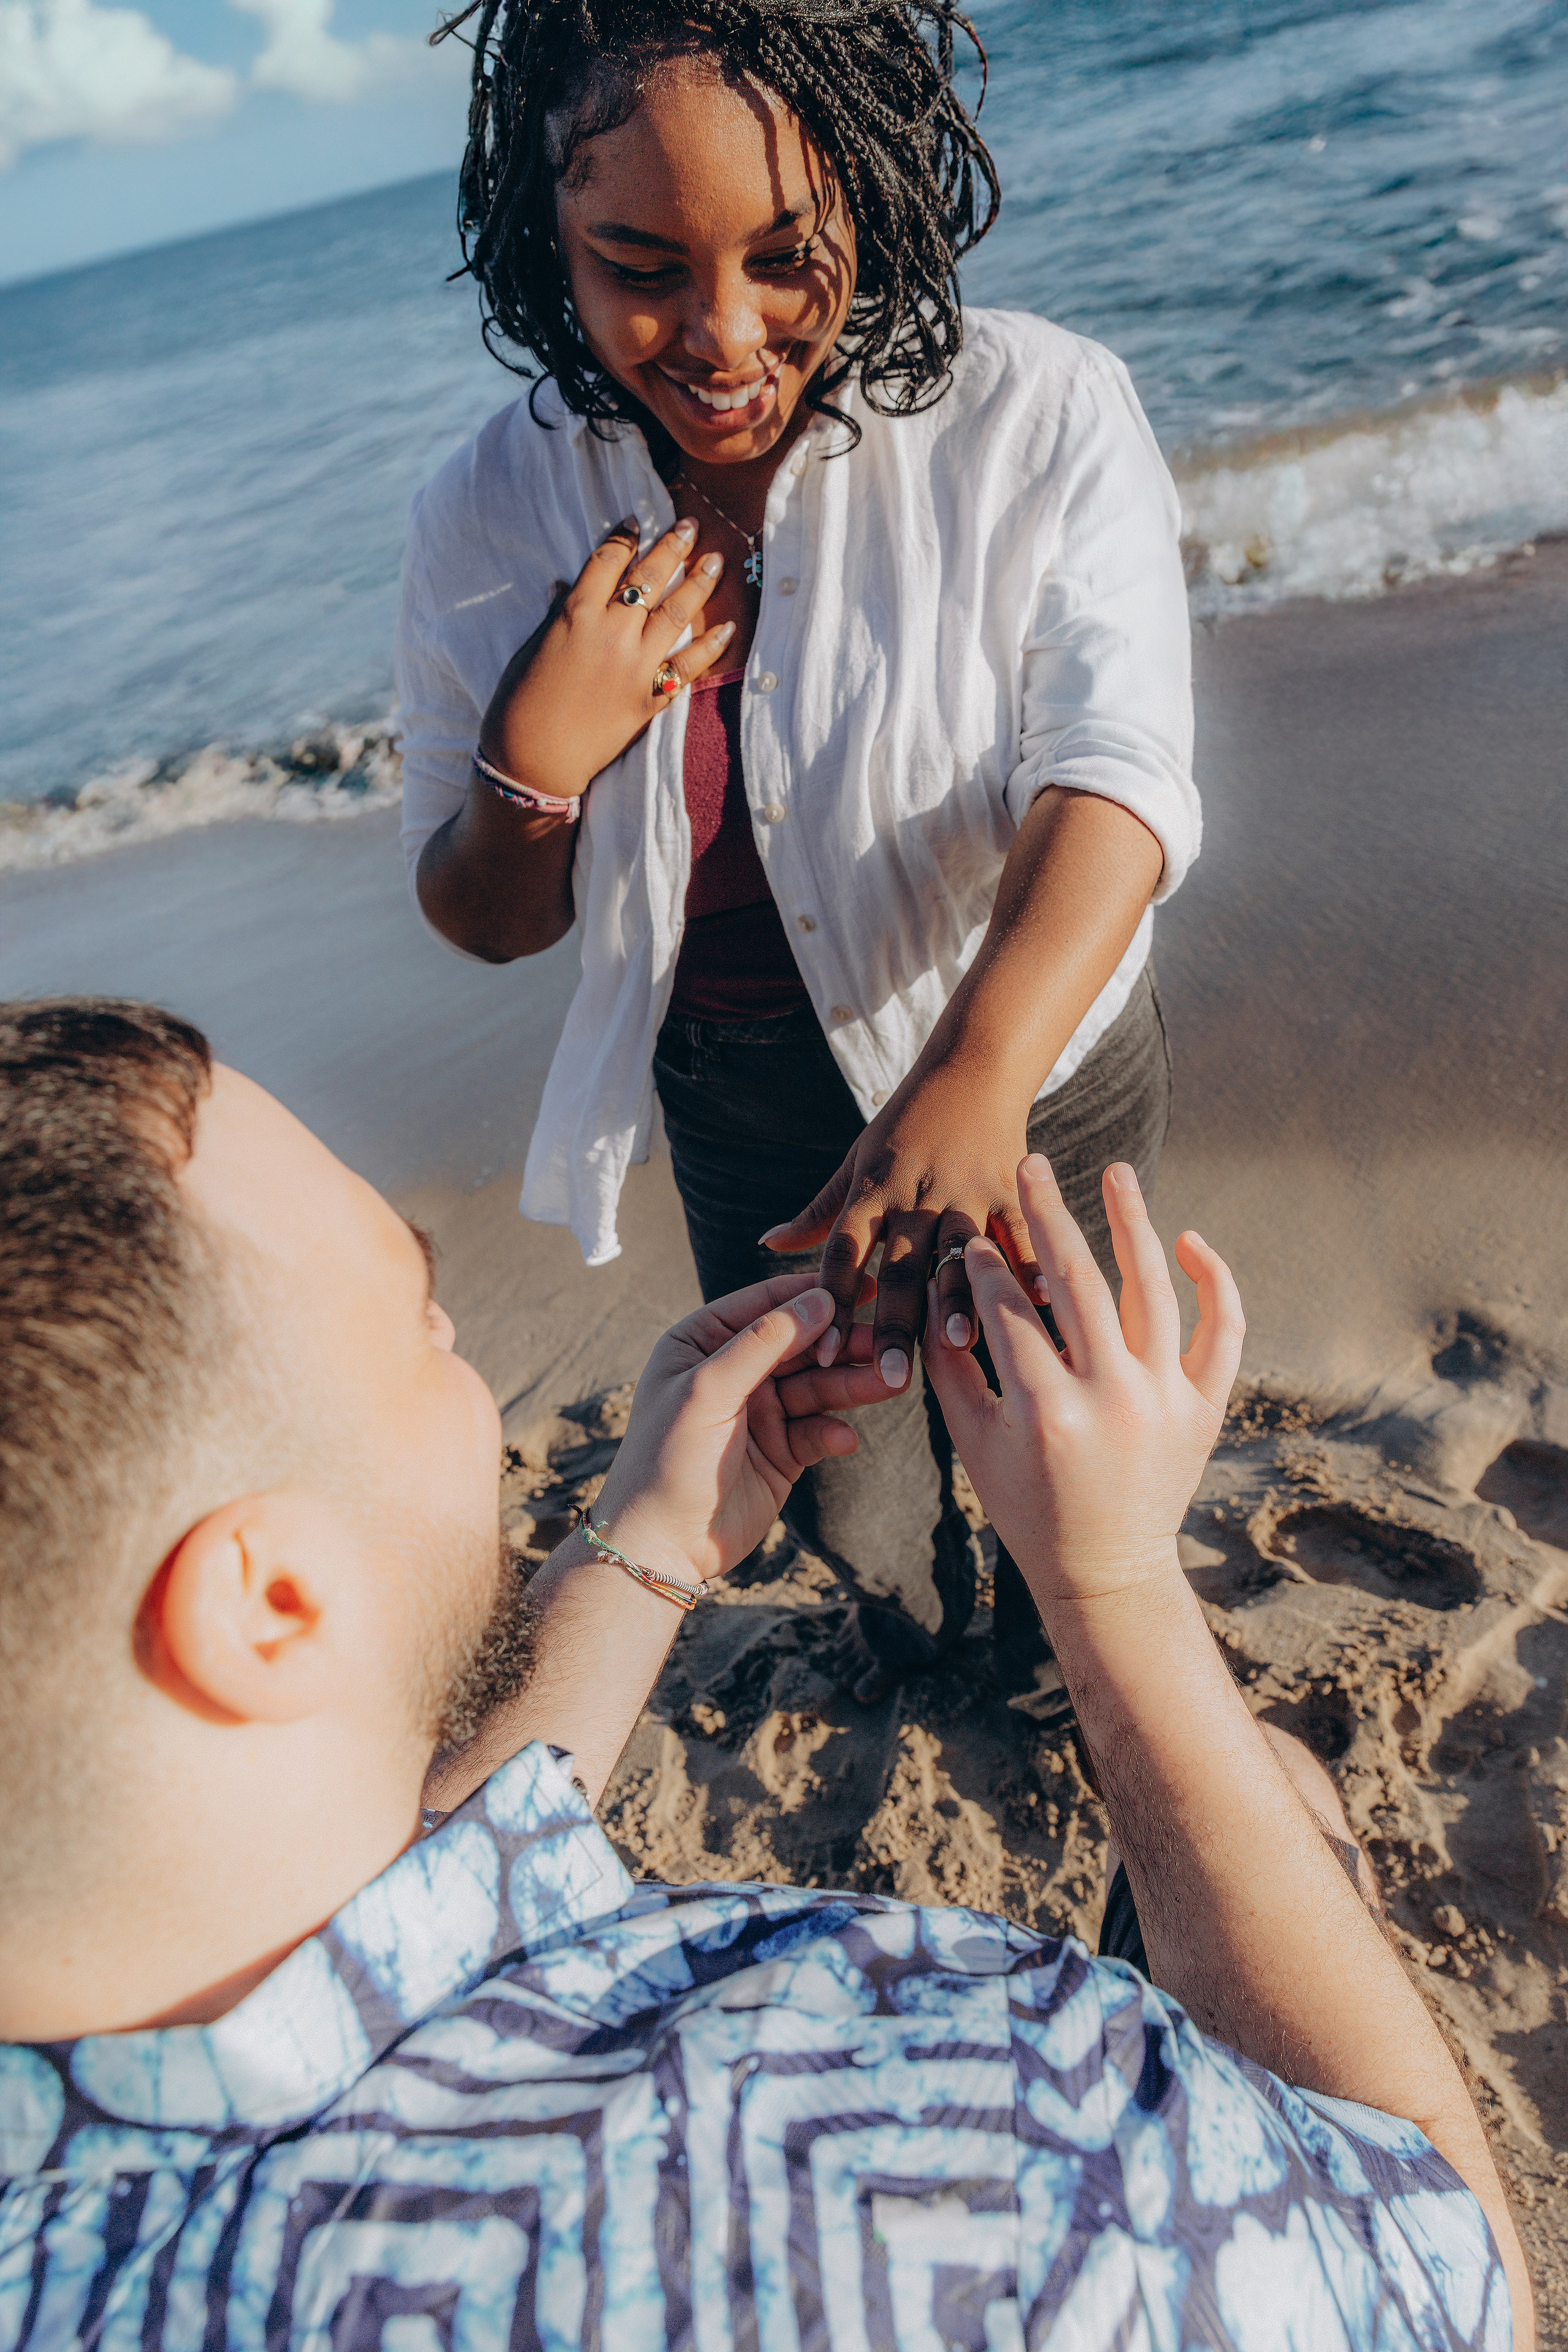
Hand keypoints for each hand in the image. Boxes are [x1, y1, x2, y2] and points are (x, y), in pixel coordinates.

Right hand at [479, 517, 733, 799]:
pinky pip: (688, 666)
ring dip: (699, 583)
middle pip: (648, 579)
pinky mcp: (650, 698)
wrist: (533, 760)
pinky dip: (710, 645)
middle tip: (691, 526)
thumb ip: (558, 614)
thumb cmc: (520, 702)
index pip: (607, 561)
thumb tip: (568, 584)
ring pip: (676, 613)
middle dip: (672, 547)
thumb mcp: (534, 647)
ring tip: (716, 560)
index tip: (637, 520)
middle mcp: (611, 634)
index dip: (624, 537)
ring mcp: (634, 666)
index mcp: (575, 615)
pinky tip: (727, 627)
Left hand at [589, 1272, 895, 1586]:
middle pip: (802, 1345)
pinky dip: (833, 1432)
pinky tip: (846, 1439)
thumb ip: (763, 1343)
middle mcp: (733, 1371)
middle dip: (844, 1344)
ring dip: (852, 1386)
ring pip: (817, 1387)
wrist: (660, 1544)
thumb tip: (820, 1300)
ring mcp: (759, 1412)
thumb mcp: (708, 1390)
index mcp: (702, 1341)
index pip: (767, 1305)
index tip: (866, 1285)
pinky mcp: (780, 1452)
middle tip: (889, 1343)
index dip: (815, 1295)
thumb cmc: (667, 1459)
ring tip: (890, 1384)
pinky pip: (817, 1431)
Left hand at [761, 1070, 1043, 1387]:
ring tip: (956, 1345)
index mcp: (872, 1192)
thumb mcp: (855, 1162)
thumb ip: (818, 1212)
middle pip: (899, 1268)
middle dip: (893, 1324)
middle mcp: (915, 1196)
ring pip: (957, 1254)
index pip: (844, 1255)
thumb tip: (768, 1243)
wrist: (972, 1069)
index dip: (831, 1304)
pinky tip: (1042, 1304)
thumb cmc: (906, 1123)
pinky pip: (1020, 1232)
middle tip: (888, 1378)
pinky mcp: (1009, 1188)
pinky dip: (1032, 1266)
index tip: (821, 1353)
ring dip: (956, 1299)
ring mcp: (965, 1192)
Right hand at [920, 1154, 1243, 1603]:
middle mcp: (1110, 1398)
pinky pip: (1221, 1331)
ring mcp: (1164, 1401)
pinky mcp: (1203, 1408)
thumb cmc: (1026, 1506)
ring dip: (1133, 1222)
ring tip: (1117, 1172)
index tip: (974, 1236)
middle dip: (1048, 1215)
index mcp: (1045, 1410)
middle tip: (1031, 1162)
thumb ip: (953, 1367)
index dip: (985, 1267)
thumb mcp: (975, 1442)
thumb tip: (943, 1290)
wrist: (1105, 1571)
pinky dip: (1214, 1281)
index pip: (1009, 1310)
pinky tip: (1189, 1240)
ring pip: (1154, 1289)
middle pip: (1077, 1281)